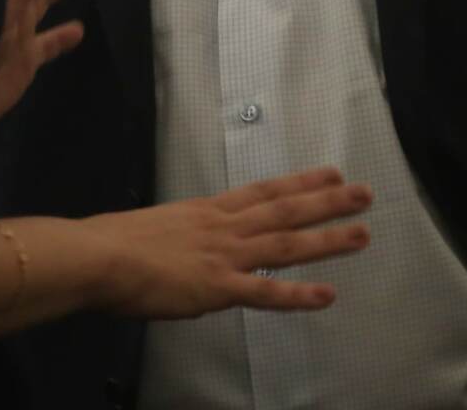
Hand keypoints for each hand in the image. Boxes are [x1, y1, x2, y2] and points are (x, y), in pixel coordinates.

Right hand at [83, 167, 372, 316]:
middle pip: (286, 210)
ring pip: (286, 244)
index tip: (331, 172)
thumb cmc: (116, 243)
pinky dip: (297, 295)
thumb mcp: (159, 227)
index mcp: (209, 210)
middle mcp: (225, 227)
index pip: (264, 190)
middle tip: (365, 193)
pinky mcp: (218, 287)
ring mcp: (225, 255)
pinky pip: (265, 293)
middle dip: (328, 201)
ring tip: (362, 234)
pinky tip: (326, 295)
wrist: (100, 255)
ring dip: (327, 239)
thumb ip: (184, 236)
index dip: (301, 181)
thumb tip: (189, 247)